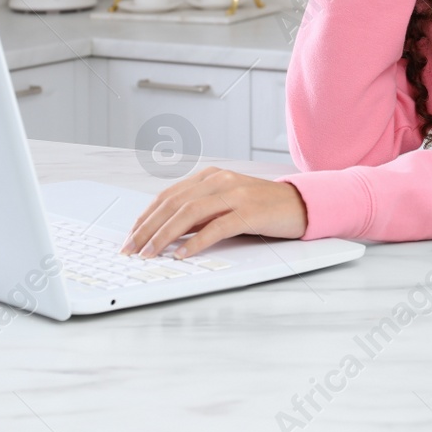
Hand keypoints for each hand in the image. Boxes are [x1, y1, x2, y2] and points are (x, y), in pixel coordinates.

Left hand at [120, 167, 307, 258]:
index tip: (130, 236)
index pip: (168, 196)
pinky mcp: (249, 212)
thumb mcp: (226, 205)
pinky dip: (196, 242)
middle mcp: (219, 181)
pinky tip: (182, 254)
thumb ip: (200, 214)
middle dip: (147, 228)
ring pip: (189, 213)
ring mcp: (235, 194)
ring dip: (164, 236)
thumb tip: (167, 234)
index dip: (145, 217)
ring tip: (150, 253)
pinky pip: (216, 227)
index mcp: (210, 177)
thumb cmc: (261, 208)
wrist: (300, 204)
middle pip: (173, 204)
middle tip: (131, 249)